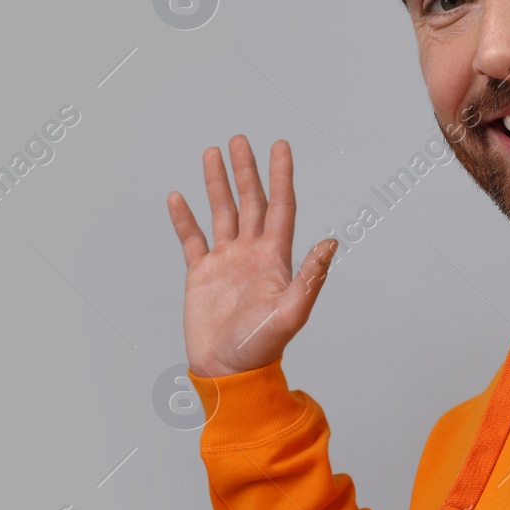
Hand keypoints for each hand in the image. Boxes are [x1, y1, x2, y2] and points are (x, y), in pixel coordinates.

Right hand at [167, 135, 338, 377]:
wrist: (228, 370)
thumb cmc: (262, 346)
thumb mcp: (292, 312)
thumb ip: (310, 277)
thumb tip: (331, 243)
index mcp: (275, 258)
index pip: (280, 205)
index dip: (281, 175)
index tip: (281, 145)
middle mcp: (251, 253)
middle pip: (250, 201)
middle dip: (246, 170)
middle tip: (240, 140)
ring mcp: (226, 262)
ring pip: (221, 212)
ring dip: (216, 184)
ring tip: (211, 153)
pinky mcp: (201, 274)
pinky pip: (191, 239)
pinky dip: (184, 218)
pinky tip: (178, 196)